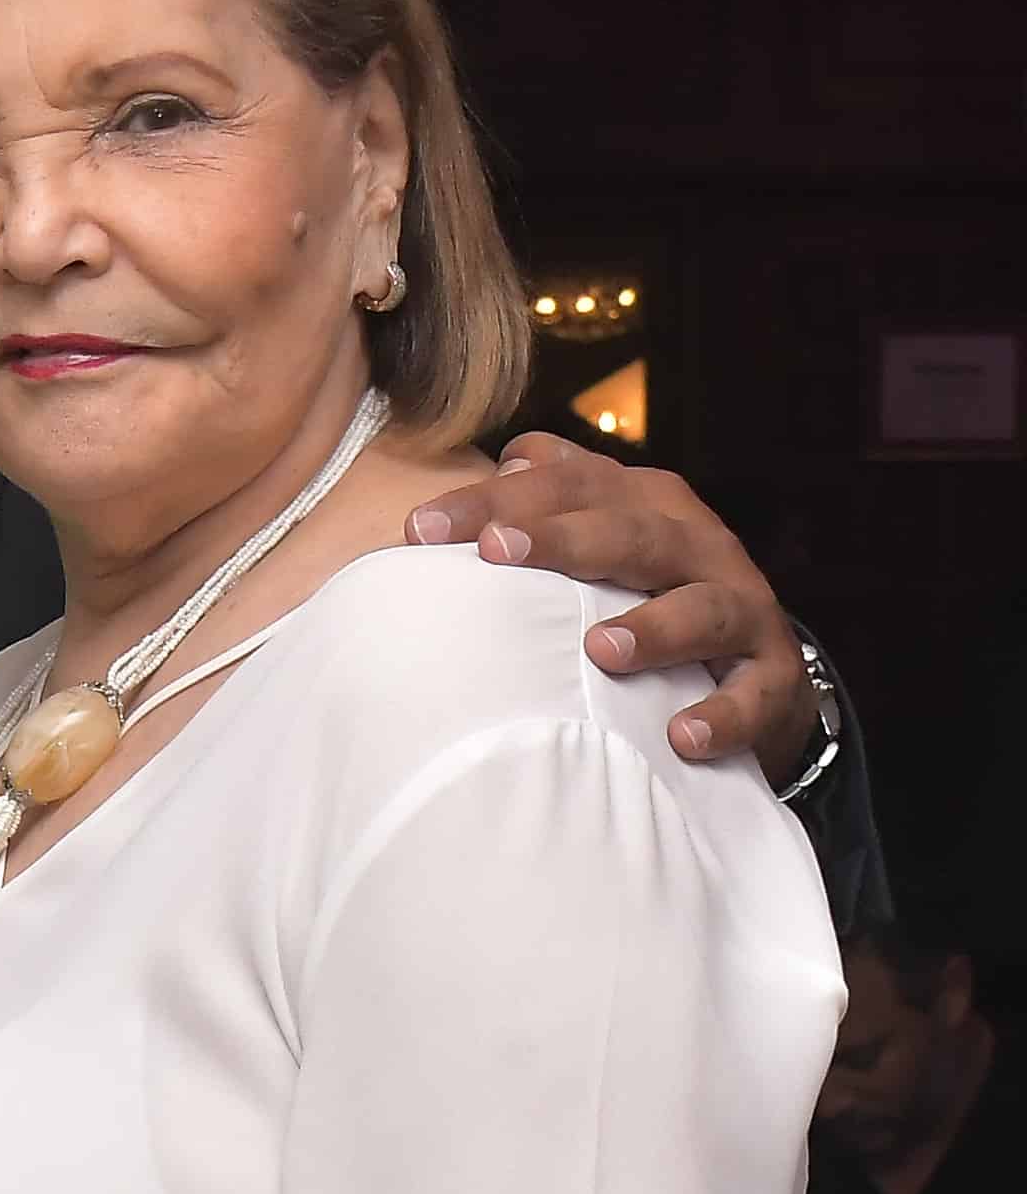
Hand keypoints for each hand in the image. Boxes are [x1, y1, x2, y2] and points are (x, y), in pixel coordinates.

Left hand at [405, 433, 814, 777]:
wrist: (760, 668)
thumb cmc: (652, 594)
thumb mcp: (609, 537)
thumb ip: (559, 497)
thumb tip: (506, 459)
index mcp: (647, 506)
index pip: (567, 488)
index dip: (494, 502)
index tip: (420, 529)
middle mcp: (698, 546)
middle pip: (631, 533)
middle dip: (563, 540)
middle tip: (496, 552)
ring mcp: (742, 609)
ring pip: (703, 607)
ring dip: (655, 627)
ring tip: (600, 647)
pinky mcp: (774, 677)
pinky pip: (754, 695)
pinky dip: (724, 714)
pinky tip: (682, 734)